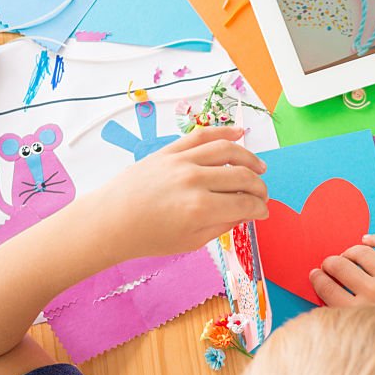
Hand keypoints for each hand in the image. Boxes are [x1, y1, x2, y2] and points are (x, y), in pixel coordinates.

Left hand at [98, 126, 268, 260]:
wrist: (111, 220)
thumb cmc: (148, 237)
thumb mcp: (191, 242)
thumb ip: (223, 225)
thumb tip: (245, 212)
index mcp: (201, 209)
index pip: (245, 204)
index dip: (260, 209)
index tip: (263, 212)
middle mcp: (194, 181)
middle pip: (242, 177)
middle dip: (259, 187)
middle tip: (262, 195)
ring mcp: (181, 161)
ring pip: (228, 150)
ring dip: (250, 159)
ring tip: (259, 168)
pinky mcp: (170, 151)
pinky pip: (202, 136)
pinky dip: (224, 132)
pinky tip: (240, 134)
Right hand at [309, 234, 374, 323]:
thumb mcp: (369, 340)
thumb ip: (349, 322)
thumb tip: (329, 306)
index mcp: (360, 313)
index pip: (327, 289)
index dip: (317, 279)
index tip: (314, 274)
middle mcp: (373, 293)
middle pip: (340, 267)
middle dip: (329, 263)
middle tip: (327, 265)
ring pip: (361, 253)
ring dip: (348, 252)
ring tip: (345, 256)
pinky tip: (366, 239)